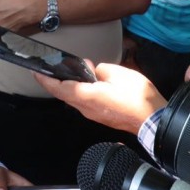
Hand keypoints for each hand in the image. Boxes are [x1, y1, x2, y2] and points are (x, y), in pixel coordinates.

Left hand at [35, 62, 166, 134]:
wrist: (153, 120)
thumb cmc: (137, 96)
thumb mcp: (118, 73)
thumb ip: (100, 70)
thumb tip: (93, 72)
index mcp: (87, 96)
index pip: (60, 87)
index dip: (46, 80)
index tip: (36, 72)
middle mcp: (86, 108)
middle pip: (64, 95)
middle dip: (55, 82)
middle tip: (49, 70)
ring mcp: (93, 115)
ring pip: (74, 100)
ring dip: (68, 87)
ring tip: (69, 73)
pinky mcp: (101, 117)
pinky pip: (84, 103)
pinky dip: (79, 93)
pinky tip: (85, 84)